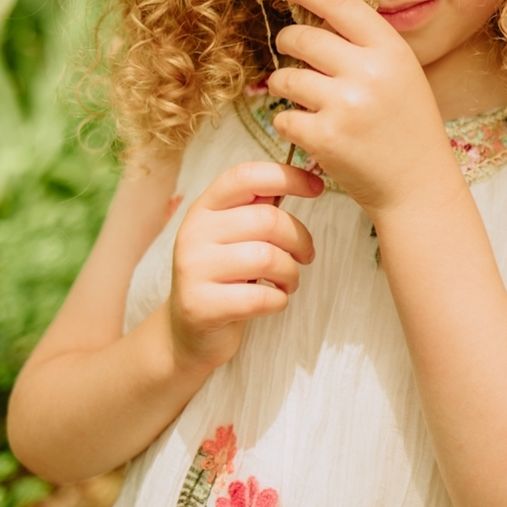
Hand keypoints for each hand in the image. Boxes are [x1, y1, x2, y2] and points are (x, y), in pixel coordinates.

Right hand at [168, 162, 322, 372]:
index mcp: (205, 208)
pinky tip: (273, 300)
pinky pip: (260, 297)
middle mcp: (193, 232)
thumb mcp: (237, 234)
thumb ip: (260, 206)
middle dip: (300, 238)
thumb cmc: (226, 276)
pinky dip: (279, 300)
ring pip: (267, 258)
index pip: (246, 176)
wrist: (189, 330)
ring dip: (291, 273)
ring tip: (288, 281)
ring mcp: (193, 269)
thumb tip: (307, 176)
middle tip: (305, 255)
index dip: (286, 176)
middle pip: (267, 219)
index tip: (317, 187)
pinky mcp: (199, 306)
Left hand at [267, 0, 455, 213]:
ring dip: (283, 84)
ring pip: (285, 76)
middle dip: (288, 40)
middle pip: (303, 37)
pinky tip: (308, 128)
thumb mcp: (403, 75)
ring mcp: (345, 105)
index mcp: (392, 51)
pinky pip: (283, 115)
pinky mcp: (324, 137)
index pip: (340, 4)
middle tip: (289, 48)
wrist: (418, 186)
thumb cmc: (408, 128)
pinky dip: (289, 122)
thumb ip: (368, 46)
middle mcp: (369, 73)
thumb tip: (319, 14)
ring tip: (301, 94)